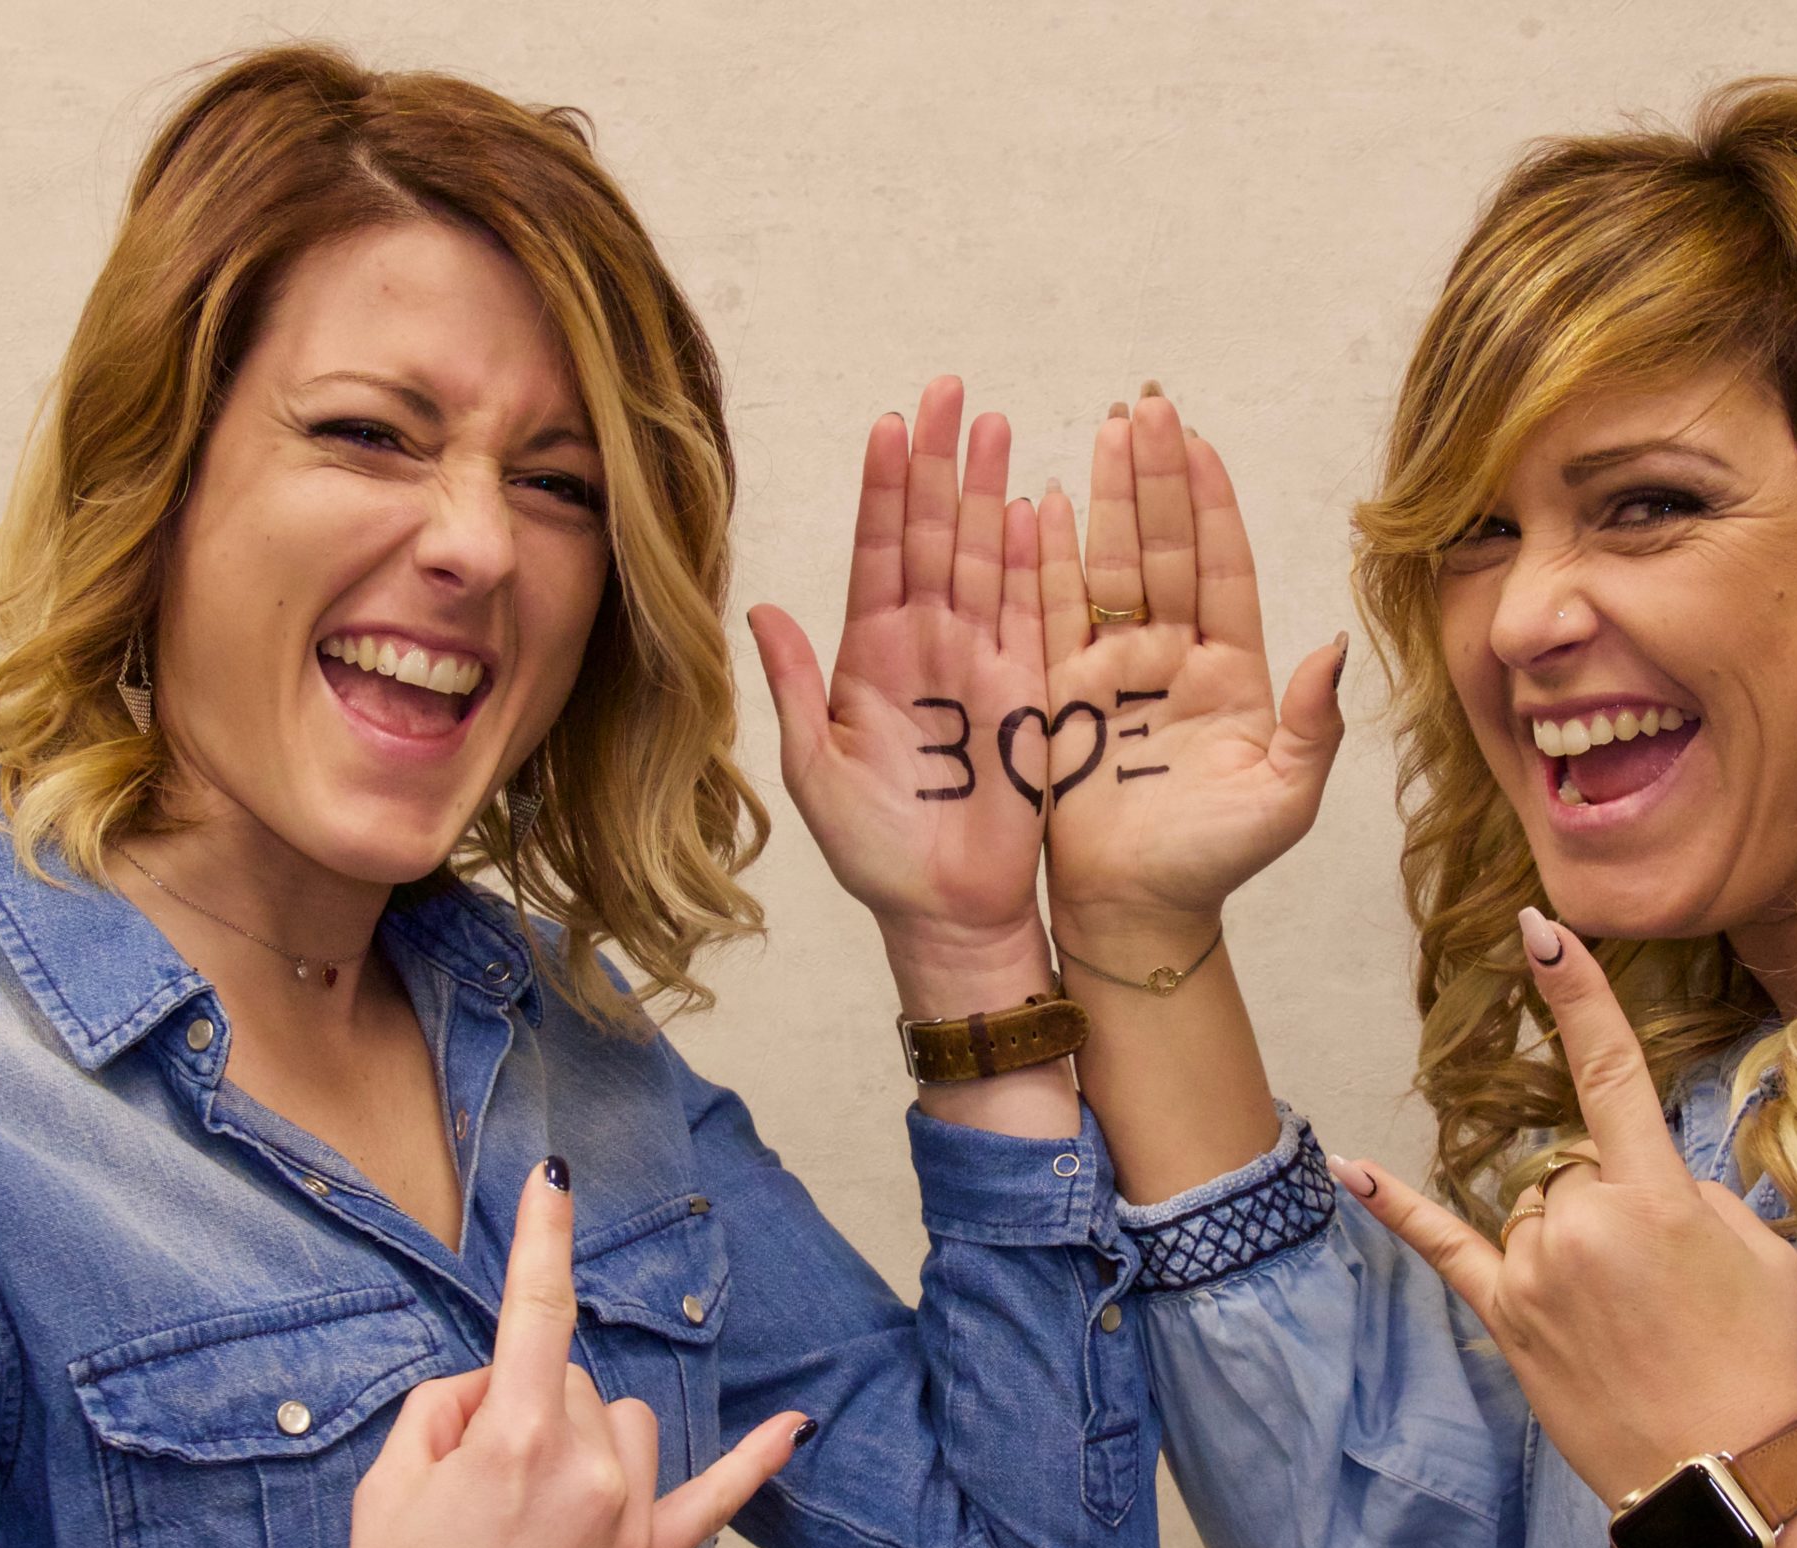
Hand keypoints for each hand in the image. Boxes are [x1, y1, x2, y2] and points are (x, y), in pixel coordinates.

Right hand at [326, 1162, 806, 1547]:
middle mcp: (587, 1471)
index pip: (535, 1313)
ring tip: (522, 1506)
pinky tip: (795, 1425)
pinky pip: (717, 1497)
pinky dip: (755, 1460)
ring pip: (621, 1419)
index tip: (555, 1178)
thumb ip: (445, 1409)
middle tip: (463, 1484)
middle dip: (517, 1403)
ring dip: (581, 1434)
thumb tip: (493, 1386)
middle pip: (567, 1376)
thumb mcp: (389, 1488)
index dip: (544, 1238)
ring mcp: (626, 1519)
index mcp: (515, 1442)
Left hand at [750, 376, 1049, 956]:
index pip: (878, 551)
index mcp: (869, 654)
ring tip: (995, 423)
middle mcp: (926, 644)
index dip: (885, 487)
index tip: (891, 424)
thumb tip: (761, 609)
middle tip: (950, 388)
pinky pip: (1034, 613)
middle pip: (934, 534)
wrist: (944, 909)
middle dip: (941, 461)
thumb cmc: (874, 851)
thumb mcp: (813, 769)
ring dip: (989, 490)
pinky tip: (1035, 505)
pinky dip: (1035, 560)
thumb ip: (794, 686)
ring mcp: (981, 662)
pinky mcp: (1027, 691)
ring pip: (985, 557)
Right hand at [1038, 392, 1345, 939]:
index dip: (1212, 505)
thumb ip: (1314, 726)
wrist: (1138, 912)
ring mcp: (1114, 670)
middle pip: (1164, 547)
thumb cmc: (1216, 863)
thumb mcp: (1285, 799)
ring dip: (1110, 495)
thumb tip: (1332, 649)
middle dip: (1157, 474)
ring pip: (1111, 564)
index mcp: (1232, 671)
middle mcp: (1172, 656)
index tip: (1201, 442)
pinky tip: (1049, 502)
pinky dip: (1048, 559)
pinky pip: (1052, 613)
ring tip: (1107, 427)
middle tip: (1147, 404)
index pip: (1221, 568)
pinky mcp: (1061, 693)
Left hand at [1325, 908, 1796, 1510]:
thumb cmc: (1754, 1357)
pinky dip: (1397, 1207)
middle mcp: (1583, 1221)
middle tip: (1662, 1287)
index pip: (1612, 1072)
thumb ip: (1696, 1194)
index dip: (1579, 997)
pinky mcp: (1505, 1314)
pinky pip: (1444, 1246)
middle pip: (1574, 1164)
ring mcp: (1536, 1269)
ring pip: (1535, 1207)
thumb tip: (1646, 1183)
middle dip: (1613, 1206)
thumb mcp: (1760, 1252)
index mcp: (1656, 1195)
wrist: (1720, 1471)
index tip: (1543, 933)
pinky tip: (1352, 1167)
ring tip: (1625, 1317)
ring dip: (1572, 1241)